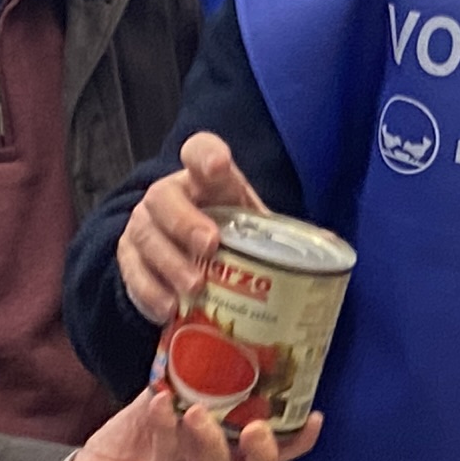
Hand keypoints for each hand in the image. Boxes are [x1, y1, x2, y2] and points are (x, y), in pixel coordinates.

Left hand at [55, 384, 309, 460]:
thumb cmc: (130, 446)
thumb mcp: (163, 408)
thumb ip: (185, 386)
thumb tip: (201, 339)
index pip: (271, 460)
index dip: (297, 443)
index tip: (316, 415)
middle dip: (267, 456)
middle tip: (258, 426)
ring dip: (212, 442)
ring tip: (196, 411)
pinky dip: (165, 431)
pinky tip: (159, 403)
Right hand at [115, 132, 268, 324]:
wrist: (186, 254)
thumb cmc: (229, 234)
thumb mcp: (254, 226)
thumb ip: (282, 233)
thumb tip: (330, 245)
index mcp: (206, 180)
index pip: (199, 150)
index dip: (205, 156)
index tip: (216, 167)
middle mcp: (169, 196)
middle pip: (164, 198)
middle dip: (185, 222)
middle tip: (209, 246)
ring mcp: (144, 225)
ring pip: (145, 236)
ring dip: (168, 263)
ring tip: (193, 287)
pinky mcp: (129, 256)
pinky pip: (131, 272)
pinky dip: (148, 291)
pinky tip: (167, 310)